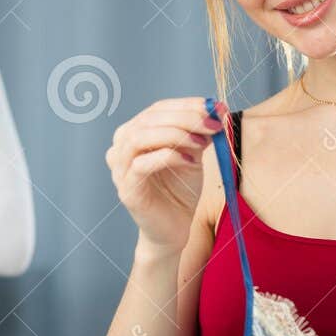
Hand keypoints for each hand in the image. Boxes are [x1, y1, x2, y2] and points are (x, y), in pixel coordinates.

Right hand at [106, 97, 226, 252]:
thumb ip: (197, 134)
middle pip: (148, 120)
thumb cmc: (179, 191)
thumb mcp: (192, 155)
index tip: (216, 107)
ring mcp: (120, 169)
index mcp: (133, 134)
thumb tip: (215, 111)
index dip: (187, 105)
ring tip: (202, 142)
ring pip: (140, 138)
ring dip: (176, 135)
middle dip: (185, 118)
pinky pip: (142, 164)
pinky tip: (190, 162)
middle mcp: (120, 148)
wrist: (173, 229)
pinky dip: (169, 157)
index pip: (157, 109)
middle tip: (213, 124)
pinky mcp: (126, 189)